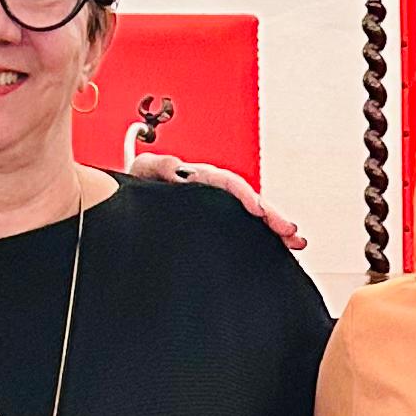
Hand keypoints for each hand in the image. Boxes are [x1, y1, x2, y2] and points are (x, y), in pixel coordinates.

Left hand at [122, 149, 303, 251]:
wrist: (121, 206)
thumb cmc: (130, 189)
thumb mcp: (141, 173)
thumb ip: (157, 166)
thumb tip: (180, 169)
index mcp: (196, 177)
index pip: (227, 184)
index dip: (244, 194)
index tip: (259, 210)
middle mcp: (210, 193)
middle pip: (247, 201)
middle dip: (270, 215)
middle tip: (289, 232)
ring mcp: (214, 210)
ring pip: (250, 217)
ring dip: (274, 227)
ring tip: (294, 242)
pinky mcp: (213, 226)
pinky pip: (242, 230)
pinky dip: (263, 238)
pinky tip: (281, 249)